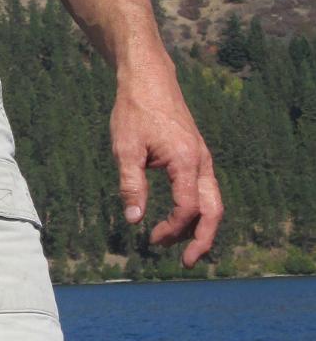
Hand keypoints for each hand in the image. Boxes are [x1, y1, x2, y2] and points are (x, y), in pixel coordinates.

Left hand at [111, 66, 222, 267]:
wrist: (148, 77)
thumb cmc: (134, 110)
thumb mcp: (125, 148)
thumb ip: (131, 185)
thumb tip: (135, 221)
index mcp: (185, 161)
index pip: (188, 208)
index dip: (172, 228)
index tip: (151, 238)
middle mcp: (201, 161)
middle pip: (214, 210)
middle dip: (203, 239)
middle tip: (188, 263)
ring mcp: (201, 157)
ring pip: (212, 200)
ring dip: (199, 225)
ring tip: (179, 243)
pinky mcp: (195, 153)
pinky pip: (205, 188)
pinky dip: (197, 208)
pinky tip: (178, 216)